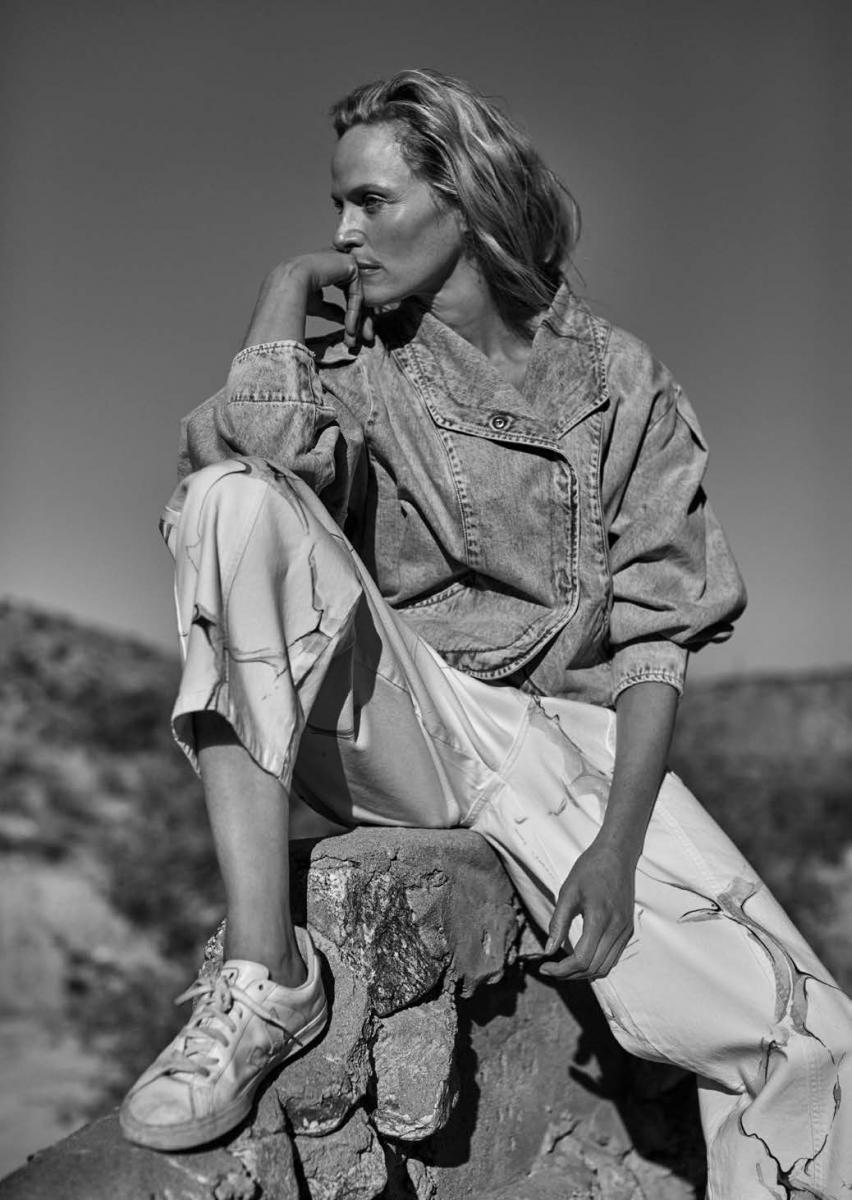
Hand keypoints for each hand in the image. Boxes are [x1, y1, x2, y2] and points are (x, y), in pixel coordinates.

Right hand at [281, 251, 374, 349]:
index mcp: (329, 266)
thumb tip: (343, 319)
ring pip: (357, 295)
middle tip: (354, 341)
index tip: (348, 335)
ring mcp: (345, 260)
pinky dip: (354, 311)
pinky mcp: (350, 264)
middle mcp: (338, 260)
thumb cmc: (295, 295)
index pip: (346, 291)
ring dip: (356, 320)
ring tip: (351, 338)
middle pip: (354, 294)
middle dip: (357, 320)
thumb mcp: (317, 304)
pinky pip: (357, 293)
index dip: (349, 315)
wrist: (288, 284)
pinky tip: (349, 327)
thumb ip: (331, 310)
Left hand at [538, 841, 635, 980]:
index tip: (544, 967)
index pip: (581, 960)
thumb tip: (549, 950)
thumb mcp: (568, 892)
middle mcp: (616, 929)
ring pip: (606, 967)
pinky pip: (613, 957)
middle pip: (594, 969)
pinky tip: (582, 958)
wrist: (617, 855)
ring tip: (564, 967)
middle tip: (551, 969)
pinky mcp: (628, 929)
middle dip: (570, 975)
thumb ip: (558, 923)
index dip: (561, 970)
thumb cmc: (590, 869)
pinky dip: (597, 964)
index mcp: (600, 919)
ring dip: (584, 973)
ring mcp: (625, 931)